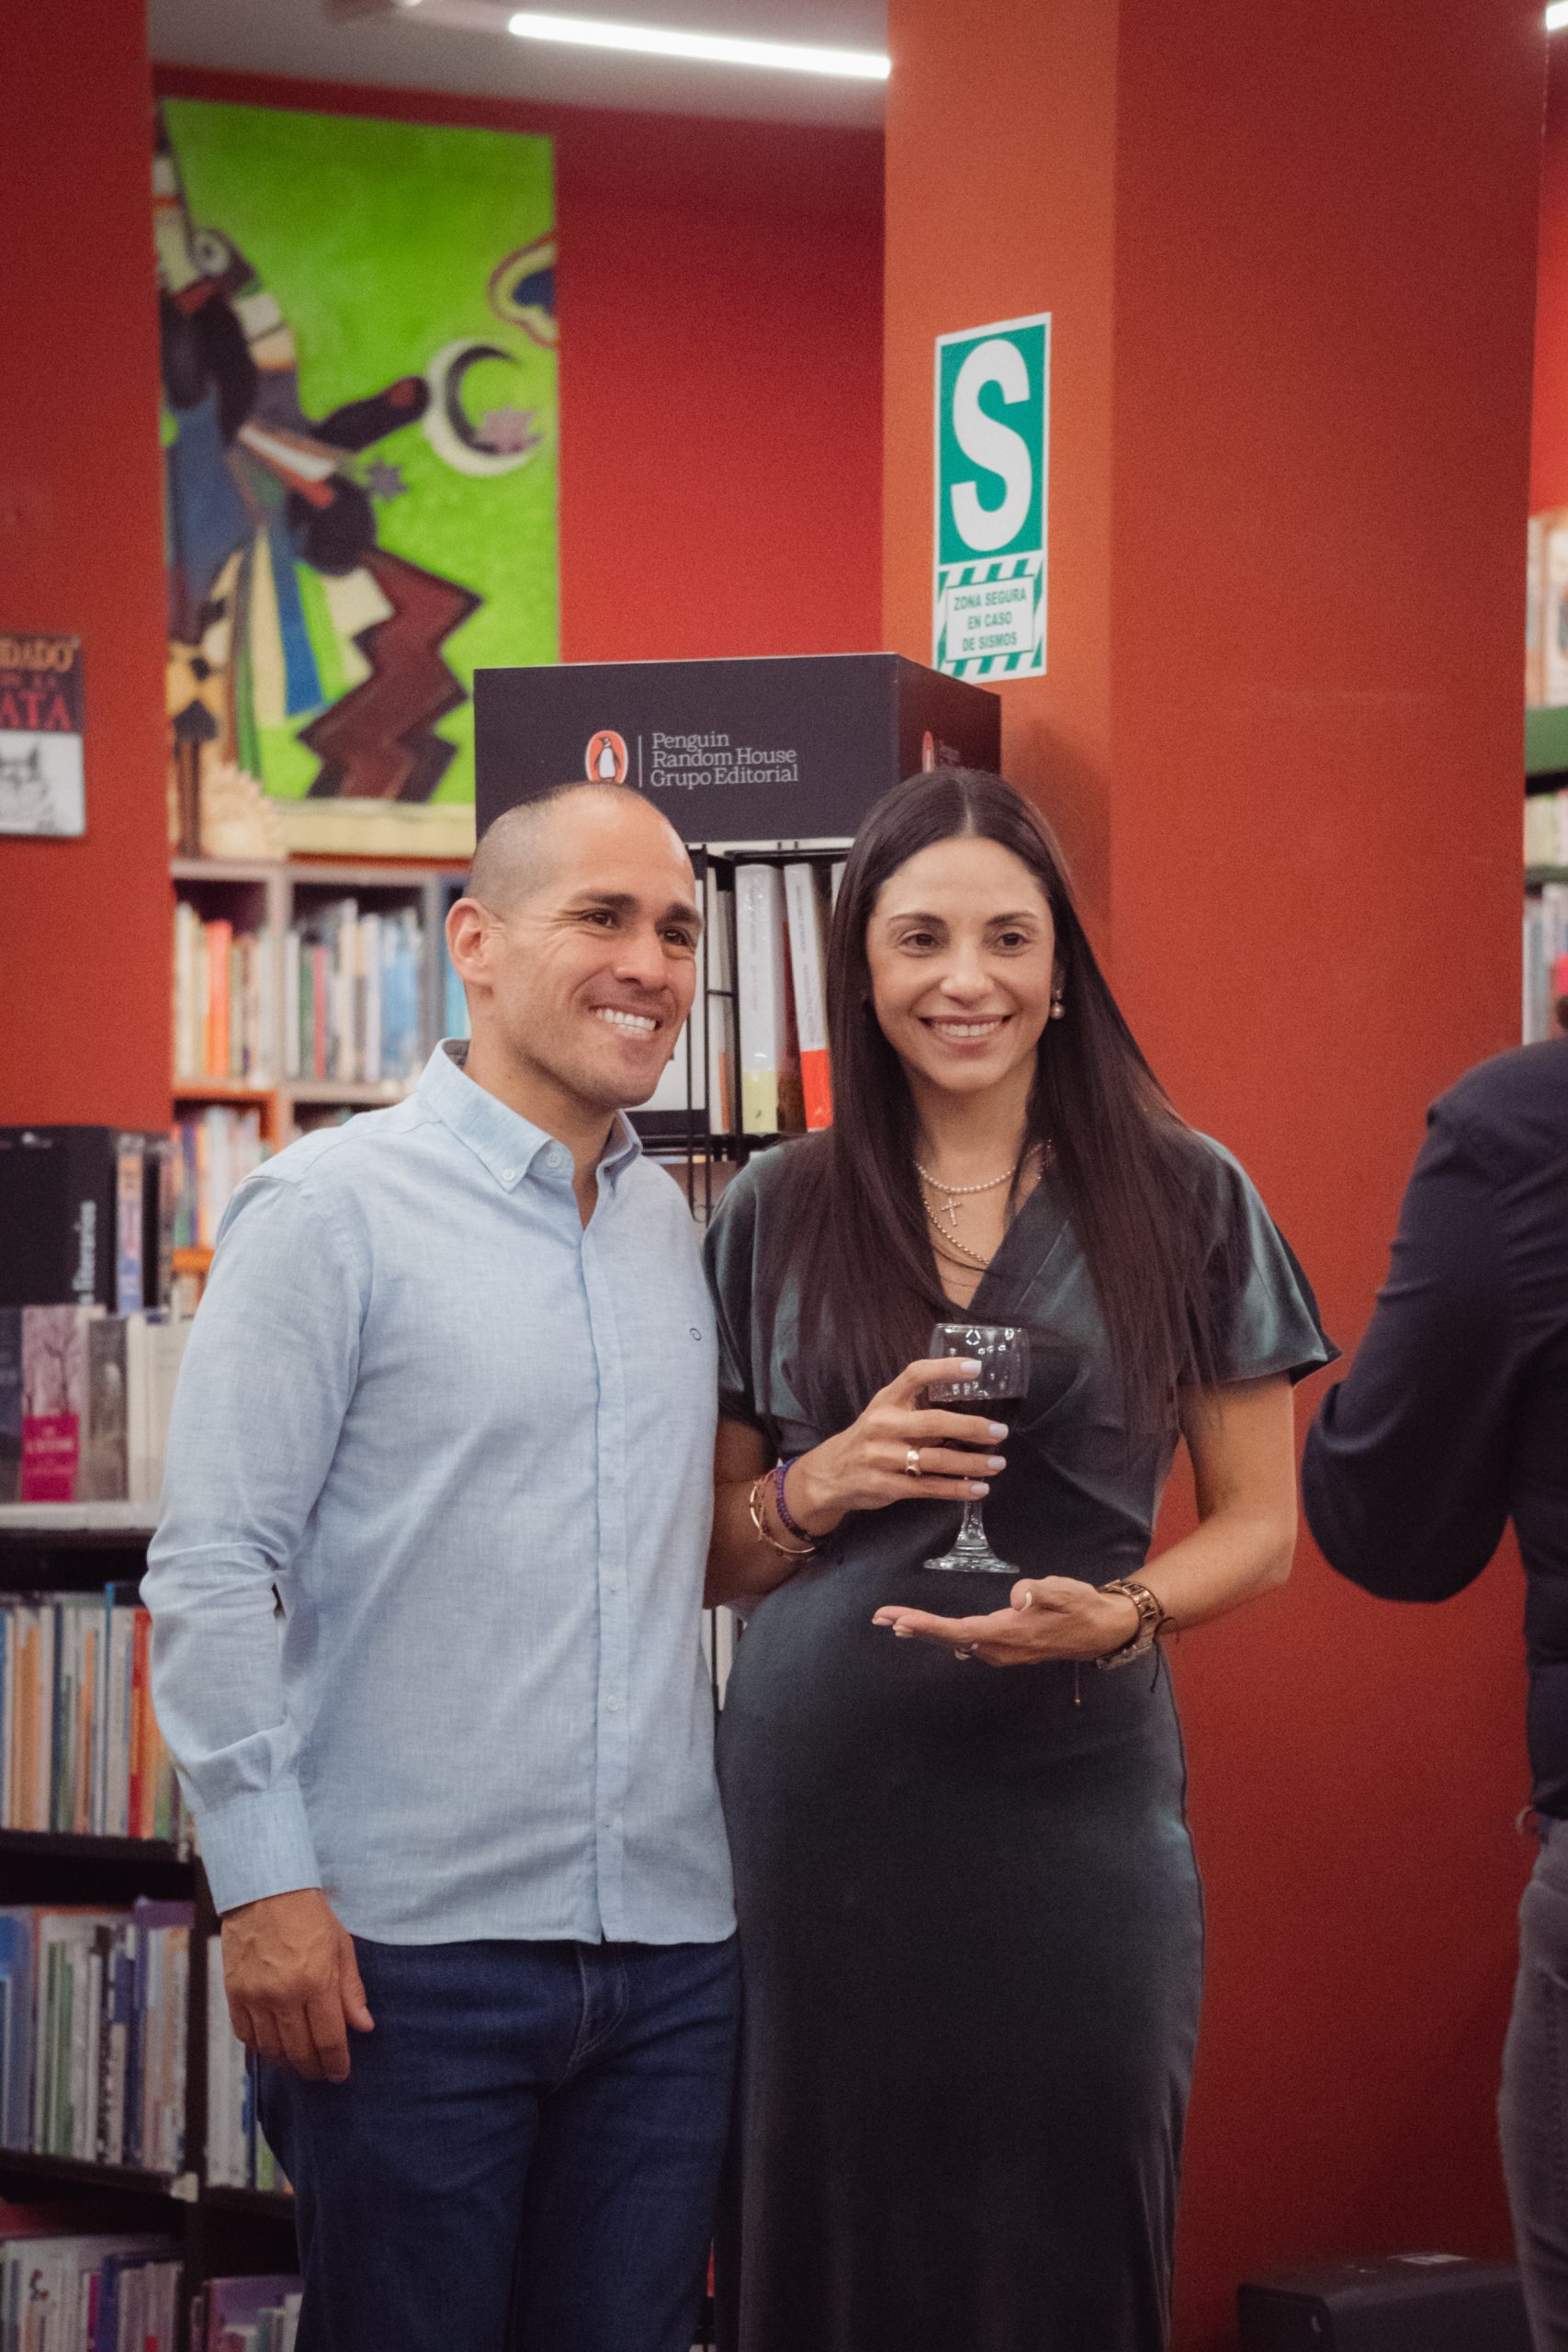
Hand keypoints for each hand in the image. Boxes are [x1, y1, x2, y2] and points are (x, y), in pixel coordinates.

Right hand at [220, 1887, 373, 2082]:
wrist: (265, 1891)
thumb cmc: (309, 1915)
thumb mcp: (342, 1947)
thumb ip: (351, 1991)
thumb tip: (364, 2026)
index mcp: (316, 1982)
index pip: (329, 2039)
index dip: (336, 2063)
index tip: (340, 2073)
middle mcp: (284, 1995)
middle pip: (300, 2051)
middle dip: (314, 2068)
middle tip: (322, 2073)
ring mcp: (256, 1996)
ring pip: (272, 2050)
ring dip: (288, 2063)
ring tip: (300, 2063)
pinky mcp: (234, 1994)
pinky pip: (246, 2035)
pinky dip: (260, 2047)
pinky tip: (273, 2046)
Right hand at [787, 1357, 1009, 1534]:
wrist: (829, 1474)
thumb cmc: (869, 1438)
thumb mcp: (883, 1414)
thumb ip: (916, 1410)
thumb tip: (969, 1411)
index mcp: (885, 1401)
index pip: (915, 1375)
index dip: (945, 1369)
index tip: (976, 1368)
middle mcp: (883, 1426)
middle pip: (934, 1422)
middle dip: (971, 1427)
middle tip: (999, 1432)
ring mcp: (883, 1457)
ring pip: (936, 1459)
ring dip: (972, 1463)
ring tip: (998, 1464)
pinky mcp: (887, 1485)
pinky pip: (929, 1487)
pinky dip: (958, 1489)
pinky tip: (979, 1488)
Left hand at [871, 1576, 1141, 1666]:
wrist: (1101, 1628)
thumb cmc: (1080, 1606)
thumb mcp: (1063, 1591)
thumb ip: (1038, 1592)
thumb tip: (1017, 1597)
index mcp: (1007, 1633)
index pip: (957, 1630)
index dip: (926, 1625)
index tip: (898, 1618)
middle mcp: (999, 1648)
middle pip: (948, 1638)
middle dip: (914, 1627)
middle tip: (880, 1617)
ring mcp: (1002, 1650)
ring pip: (956, 1641)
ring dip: (926, 1631)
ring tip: (896, 1622)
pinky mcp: (1007, 1646)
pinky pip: (967, 1641)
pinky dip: (945, 1634)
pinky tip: (933, 1632)